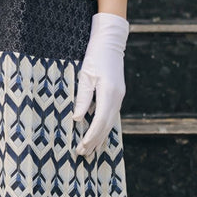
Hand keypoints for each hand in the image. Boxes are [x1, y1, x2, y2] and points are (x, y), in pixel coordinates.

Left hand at [73, 13, 127, 157]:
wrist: (110, 42)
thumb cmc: (95, 57)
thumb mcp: (86, 76)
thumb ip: (83, 98)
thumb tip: (77, 119)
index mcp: (109, 93)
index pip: (100, 121)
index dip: (91, 136)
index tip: (82, 146)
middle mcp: (117, 97)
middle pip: (106, 125)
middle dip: (95, 141)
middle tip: (82, 154)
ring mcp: (119, 97)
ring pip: (110, 122)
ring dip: (100, 137)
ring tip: (89, 150)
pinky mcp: (117, 95)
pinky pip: (111, 116)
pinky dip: (104, 128)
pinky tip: (97, 135)